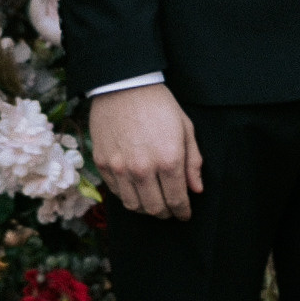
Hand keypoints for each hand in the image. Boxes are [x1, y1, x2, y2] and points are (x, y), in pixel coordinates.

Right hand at [90, 84, 203, 222]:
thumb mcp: (185, 129)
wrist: (123, 86)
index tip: (185, 214)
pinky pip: (117, 193)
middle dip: (166, 214)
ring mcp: (120, 168)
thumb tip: (196, 189)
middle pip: (155, 208)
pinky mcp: (103, 164)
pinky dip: (128, 196)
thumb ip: (192, 162)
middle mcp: (143, 168)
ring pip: (134, 206)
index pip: (177, 200)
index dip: (183, 211)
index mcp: (168, 159)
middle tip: (171, 210)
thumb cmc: (159, 105)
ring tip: (154, 202)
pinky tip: (136, 189)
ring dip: (146, 209)